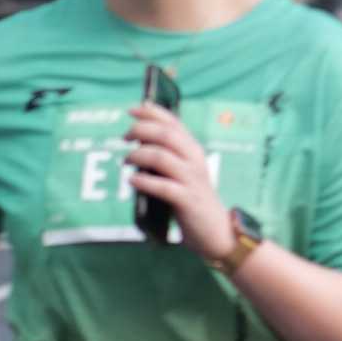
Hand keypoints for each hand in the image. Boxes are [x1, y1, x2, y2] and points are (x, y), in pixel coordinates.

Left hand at [127, 99, 235, 266]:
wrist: (217, 231)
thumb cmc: (193, 200)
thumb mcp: (182, 172)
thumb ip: (166, 156)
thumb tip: (138, 141)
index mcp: (193, 150)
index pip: (173, 122)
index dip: (152, 112)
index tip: (132, 109)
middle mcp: (195, 160)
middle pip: (166, 134)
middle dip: (141, 130)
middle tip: (124, 137)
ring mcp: (192, 180)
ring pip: (162, 157)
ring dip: (138, 155)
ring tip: (126, 161)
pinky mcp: (187, 200)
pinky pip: (163, 187)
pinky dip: (144, 181)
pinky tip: (132, 180)